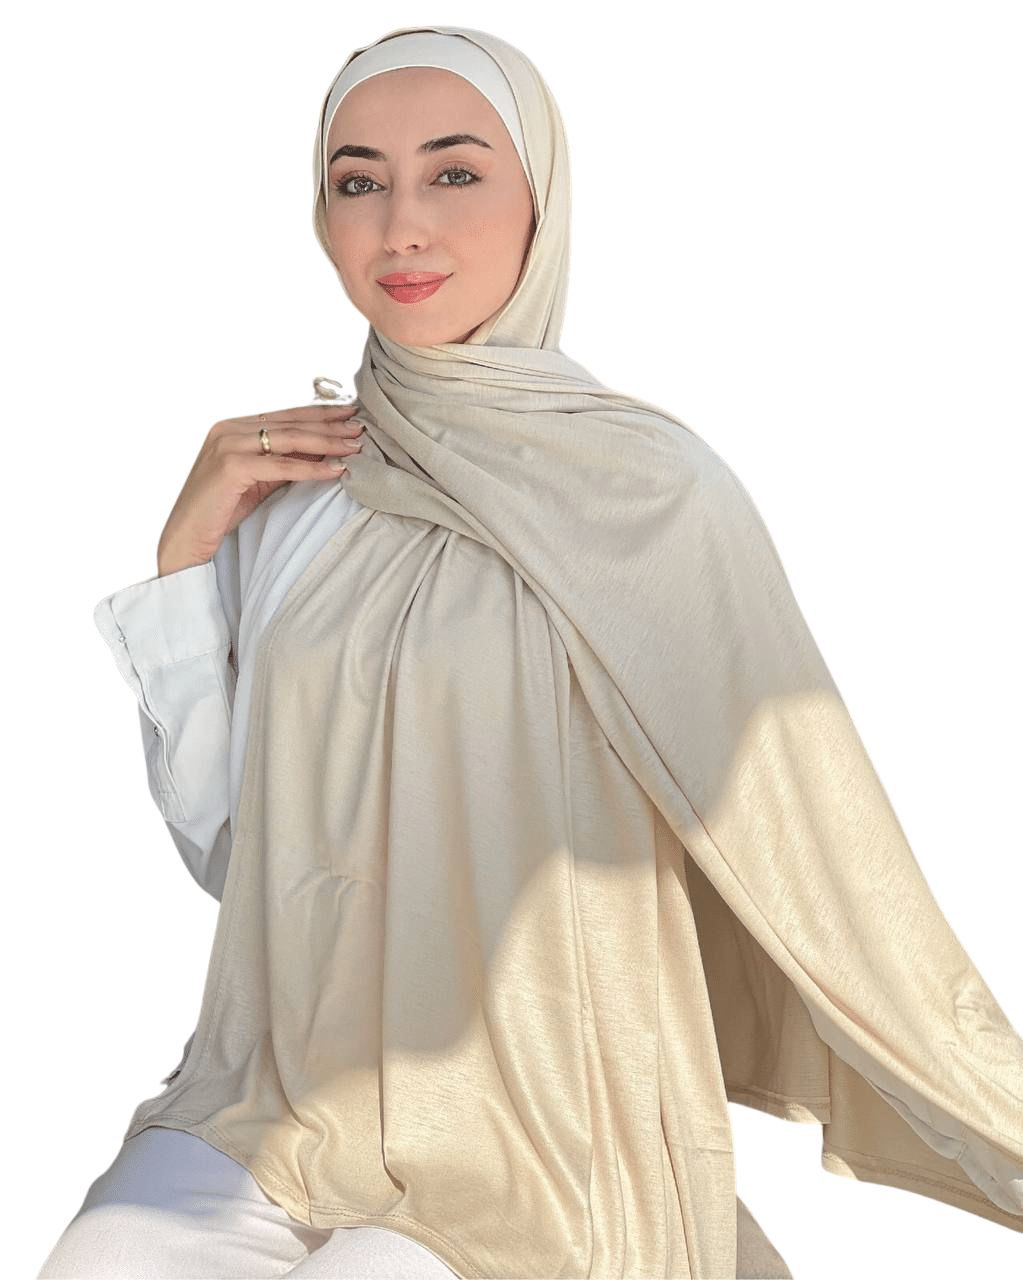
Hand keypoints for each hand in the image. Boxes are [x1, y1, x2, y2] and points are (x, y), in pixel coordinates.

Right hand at [156, 403, 364, 576]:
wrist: (185, 537)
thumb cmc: (220, 510)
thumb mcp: (256, 479)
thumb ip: (281, 462)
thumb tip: (319, 453)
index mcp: (233, 427)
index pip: (285, 416)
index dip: (319, 415)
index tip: (349, 415)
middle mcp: (229, 428)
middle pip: (290, 424)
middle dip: (329, 426)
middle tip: (361, 428)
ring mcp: (228, 445)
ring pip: (289, 439)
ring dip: (326, 442)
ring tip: (355, 446)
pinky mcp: (231, 467)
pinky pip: (281, 465)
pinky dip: (311, 468)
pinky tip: (335, 470)